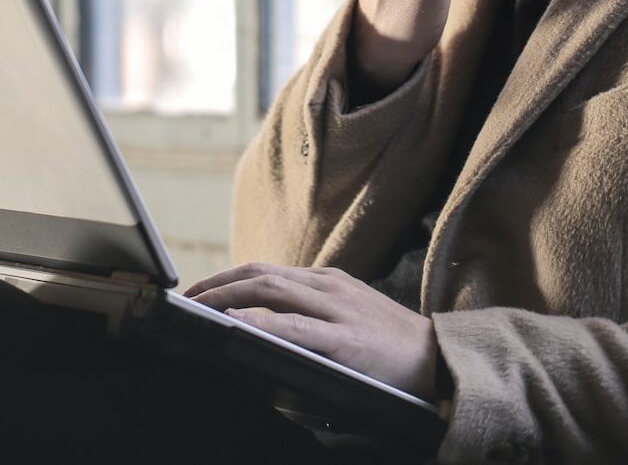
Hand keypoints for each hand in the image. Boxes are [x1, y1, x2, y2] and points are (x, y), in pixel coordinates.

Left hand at [184, 263, 438, 400]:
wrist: (440, 359)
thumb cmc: (392, 344)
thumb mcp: (351, 314)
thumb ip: (315, 313)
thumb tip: (267, 322)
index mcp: (329, 281)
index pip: (268, 270)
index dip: (229, 276)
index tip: (200, 289)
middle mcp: (330, 287)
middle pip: (262, 274)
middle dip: (218, 284)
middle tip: (187, 300)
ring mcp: (339, 310)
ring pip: (273, 291)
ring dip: (229, 298)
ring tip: (198, 311)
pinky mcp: (347, 340)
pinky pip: (297, 328)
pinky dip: (263, 323)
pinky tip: (238, 327)